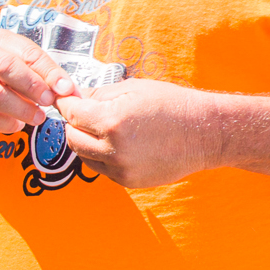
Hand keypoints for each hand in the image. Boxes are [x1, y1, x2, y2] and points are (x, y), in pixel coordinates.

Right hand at [0, 30, 77, 134]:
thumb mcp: (24, 74)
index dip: (49, 71)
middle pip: (7, 66)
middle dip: (33, 86)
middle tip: (50, 102)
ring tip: (38, 118)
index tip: (66, 89)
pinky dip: (6, 124)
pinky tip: (16, 125)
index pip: (28, 52)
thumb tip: (69, 91)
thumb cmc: (3, 84)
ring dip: (22, 109)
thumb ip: (45, 78)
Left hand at [55, 79, 216, 188]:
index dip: (66, 104)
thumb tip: (74, 97)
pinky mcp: (128, 181)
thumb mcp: (133, 88)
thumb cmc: (173, 106)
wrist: (204, 134)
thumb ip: (99, 94)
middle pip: (72, 138)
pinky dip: (101, 156)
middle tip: (81, 114)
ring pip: (84, 156)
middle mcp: (113, 149)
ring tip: (100, 128)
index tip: (65, 100)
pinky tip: (115, 143)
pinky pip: (101, 168)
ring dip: (85, 141)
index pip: (71, 114)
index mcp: (112, 121)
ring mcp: (120, 169)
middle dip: (73, 124)